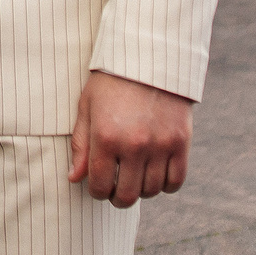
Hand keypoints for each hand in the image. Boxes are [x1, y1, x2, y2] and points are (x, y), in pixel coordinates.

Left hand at [68, 71, 192, 206]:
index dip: (97, 192)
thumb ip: (81, 145)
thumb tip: (74, 178)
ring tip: (136, 177)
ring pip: (151, 191)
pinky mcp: (180, 142)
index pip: (99, 186)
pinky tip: (156, 173)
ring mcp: (160, 145)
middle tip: (117, 190)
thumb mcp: (87, 107)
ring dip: (142, 190)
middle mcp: (133, 145)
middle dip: (118, 198)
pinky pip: (176, 181)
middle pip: (127, 196)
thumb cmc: (111, 81)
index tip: (99, 186)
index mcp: (105, 137)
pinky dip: (166, 184)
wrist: (149, 56)